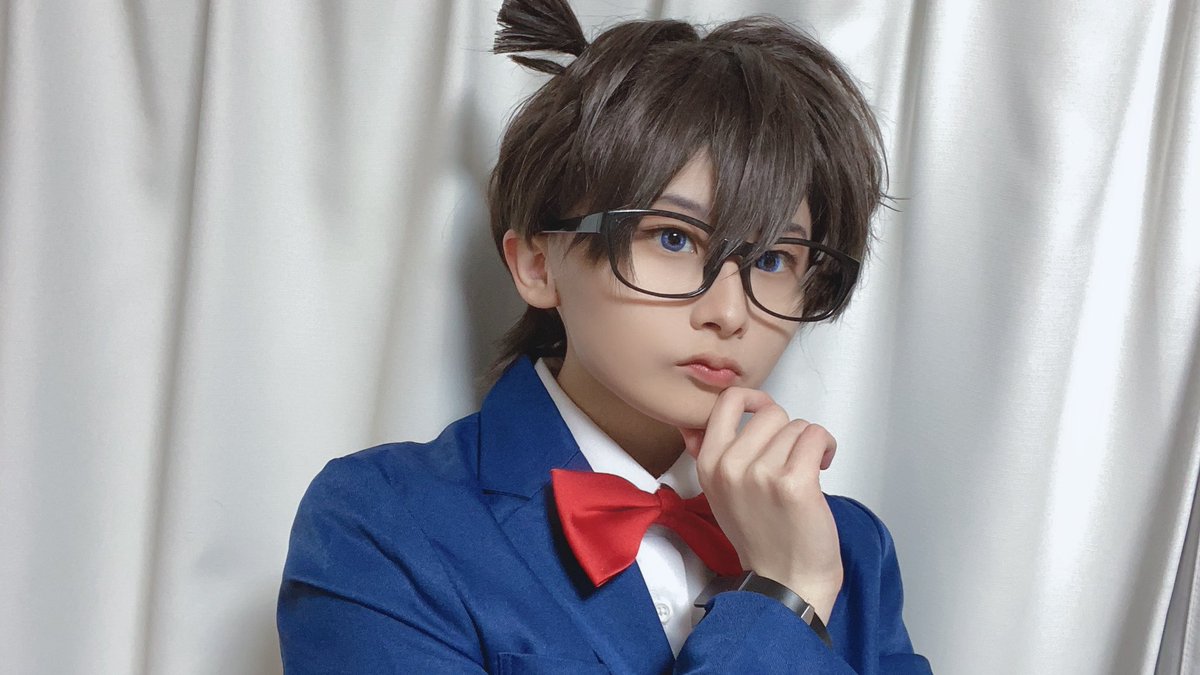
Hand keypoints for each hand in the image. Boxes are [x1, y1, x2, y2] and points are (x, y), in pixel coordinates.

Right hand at [680, 387, 841, 623]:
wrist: (786, 580)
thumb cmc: (760, 538)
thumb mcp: (719, 494)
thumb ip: (709, 455)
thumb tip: (692, 424)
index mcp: (709, 464)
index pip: (728, 402)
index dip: (754, 400)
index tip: (765, 413)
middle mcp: (730, 466)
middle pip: (771, 412)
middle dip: (787, 432)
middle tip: (789, 458)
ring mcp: (762, 474)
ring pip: (797, 426)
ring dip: (808, 444)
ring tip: (805, 470)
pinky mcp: (794, 482)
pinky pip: (816, 436)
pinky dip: (826, 447)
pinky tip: (822, 465)